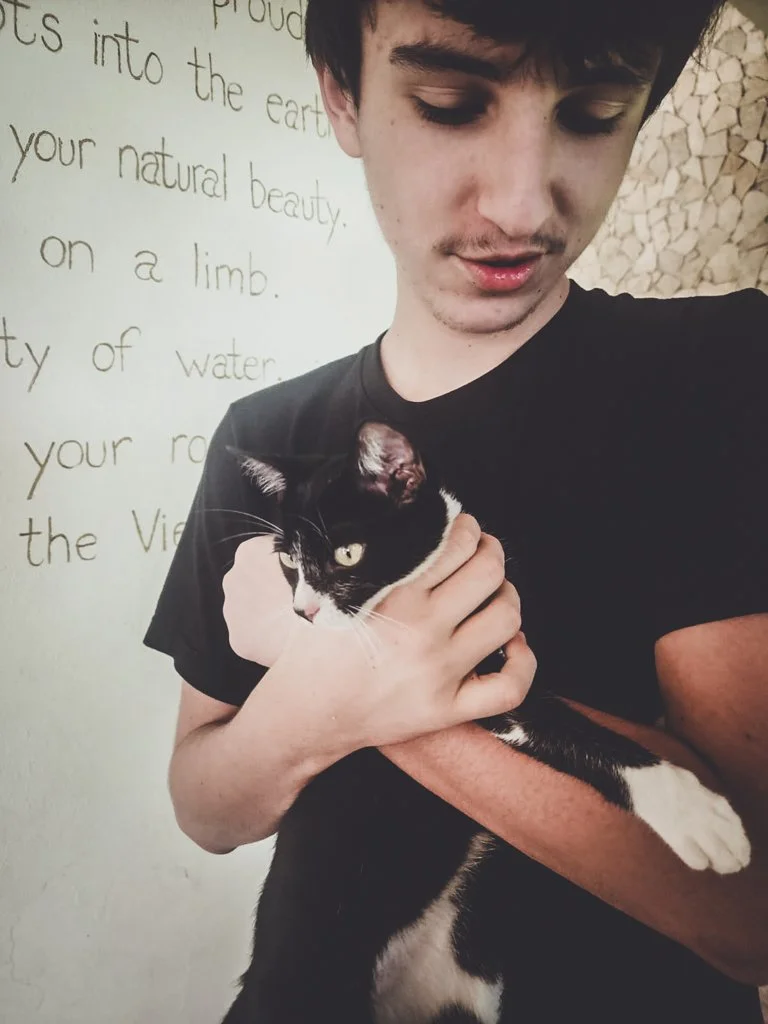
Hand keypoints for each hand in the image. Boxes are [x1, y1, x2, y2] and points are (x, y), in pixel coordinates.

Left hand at [222, 535, 308, 666]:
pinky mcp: (238, 639)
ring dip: (266, 612)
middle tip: (296, 598)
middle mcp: (233, 578)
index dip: (283, 563)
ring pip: (248, 608)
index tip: (298, 574)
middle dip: (270, 588)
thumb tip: (298, 559)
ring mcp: (232, 611)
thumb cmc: (318, 588)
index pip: (263, 552)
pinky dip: (265, 637)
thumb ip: (295, 553)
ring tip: (291, 620)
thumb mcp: (310, 554)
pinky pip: (252, 635)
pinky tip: (284, 638)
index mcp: (250, 552)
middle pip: (252, 580)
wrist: (316, 631)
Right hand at [264, 513, 536, 753]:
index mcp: (392, 596)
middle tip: (483, 552)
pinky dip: (523, 661)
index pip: (454, 544)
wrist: (303, 714)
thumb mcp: (330, 591)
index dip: (468, 528)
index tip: (464, 527)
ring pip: (506, 619)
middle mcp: (421, 632)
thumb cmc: (313, 649)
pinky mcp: (447, 710)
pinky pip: (510, 687)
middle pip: (489, 573)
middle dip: (491, 553)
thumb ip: (368, 558)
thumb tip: (402, 521)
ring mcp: (439, 674)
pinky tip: (513, 645)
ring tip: (494, 593)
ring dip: (507, 597)